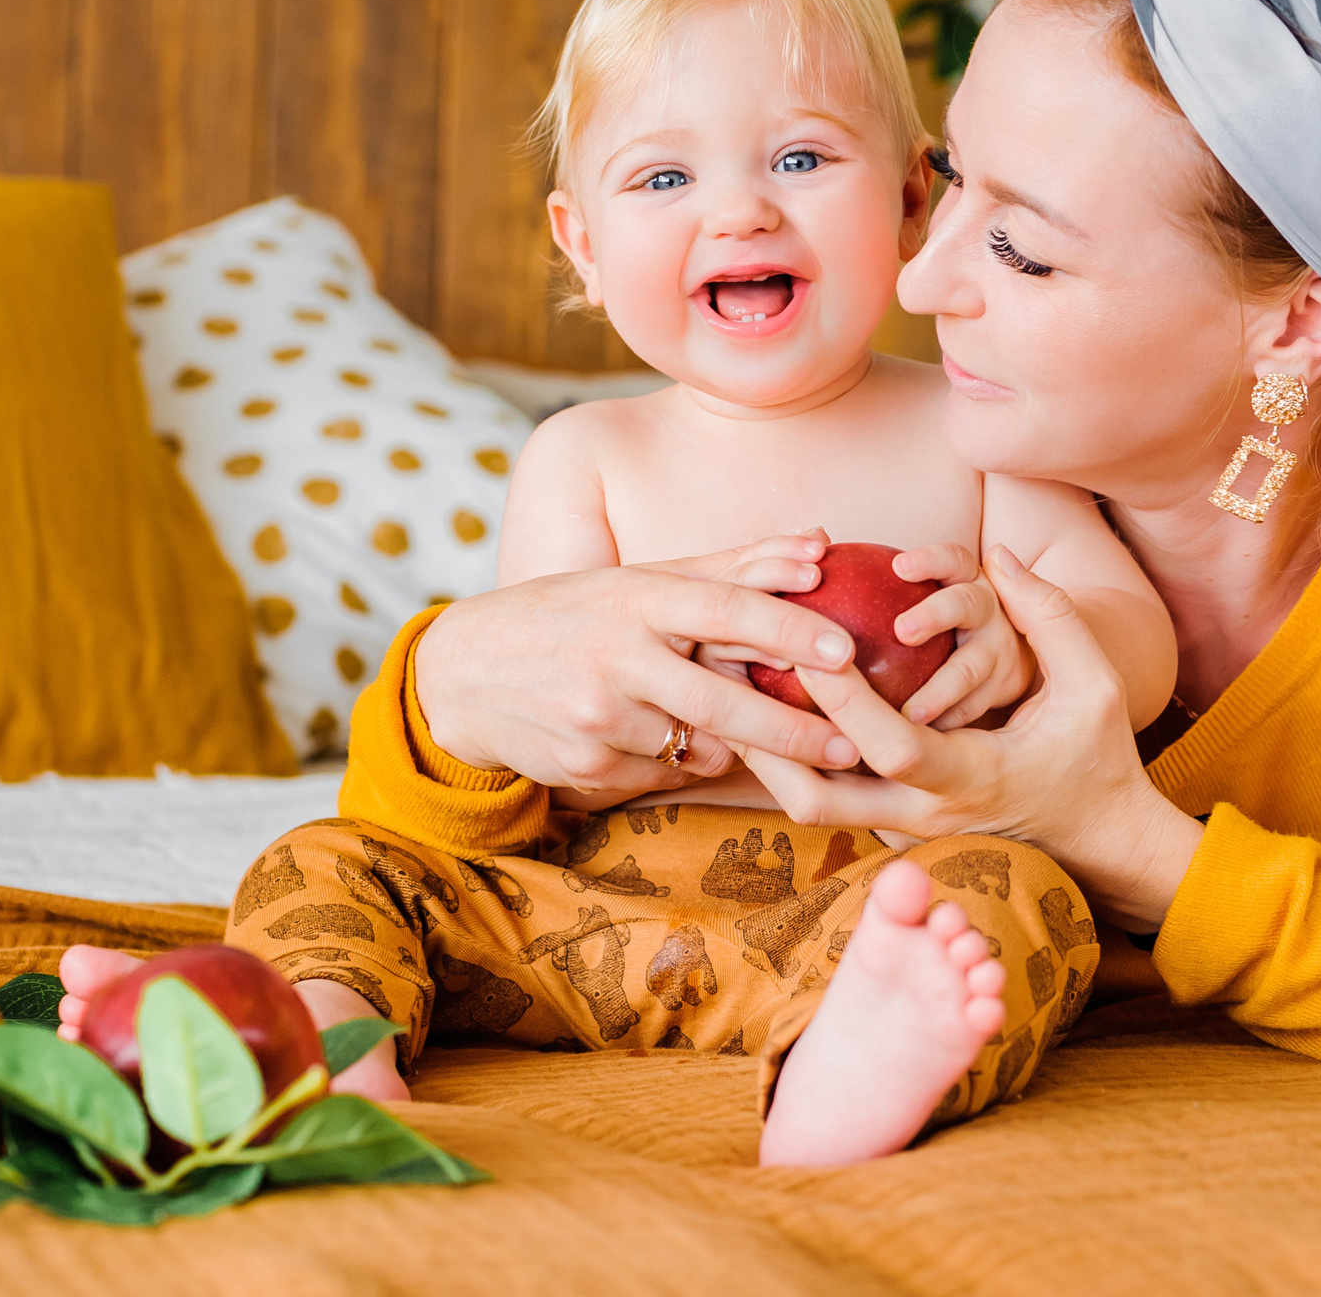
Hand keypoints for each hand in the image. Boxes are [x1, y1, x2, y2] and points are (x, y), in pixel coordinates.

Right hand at [414, 532, 864, 795]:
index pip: (724, 611)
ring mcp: (596, 718)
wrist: (466, 674)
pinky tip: (667, 740)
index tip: (845, 652)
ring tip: (760, 736)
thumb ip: (734, 567)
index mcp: (633, 598)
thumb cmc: (574, 614)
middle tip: (854, 744)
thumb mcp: (640, 582)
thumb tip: (821, 546)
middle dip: (794, 730)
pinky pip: (666, 775)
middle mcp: (613, 657)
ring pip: (700, 747)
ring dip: (738, 746)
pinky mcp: (584, 769)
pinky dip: (686, 763)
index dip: (788, 631)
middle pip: (720, 702)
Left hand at [739, 546, 1204, 932]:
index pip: (894, 746)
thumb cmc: (1100, 756)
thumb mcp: (1096, 684)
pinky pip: (828, 796)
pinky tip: (769, 709)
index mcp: (973, 777)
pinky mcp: (895, 823)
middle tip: (735, 679)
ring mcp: (905, 826)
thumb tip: (1005, 555)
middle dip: (770, 744)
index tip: (812, 649)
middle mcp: (928, 812)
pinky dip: (792, 760)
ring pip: (812, 807)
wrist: (1100, 838)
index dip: (846, 701)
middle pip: (823, 798)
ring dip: (769, 756)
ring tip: (733, 693)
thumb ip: (1052, 617)